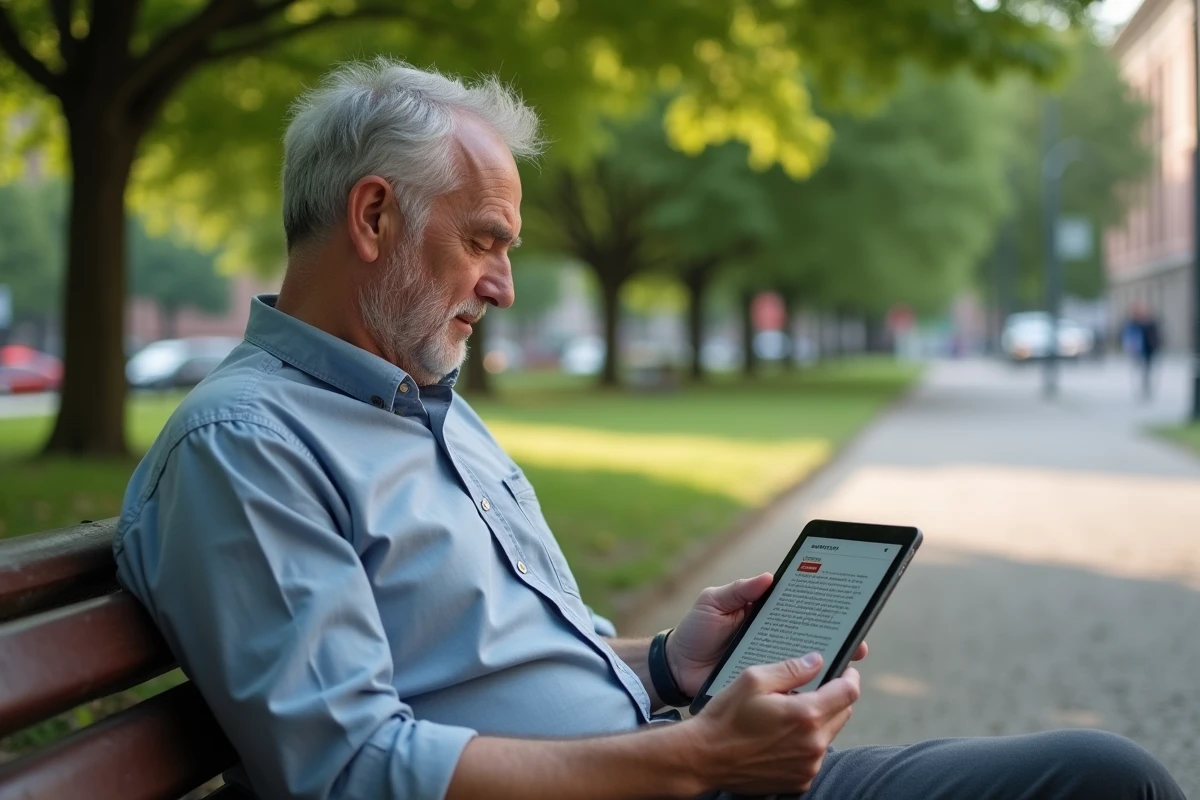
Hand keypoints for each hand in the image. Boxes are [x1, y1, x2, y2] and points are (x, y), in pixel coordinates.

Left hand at [667, 574, 867, 696]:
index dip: (824, 610)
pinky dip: (804, 690)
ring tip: (845, 669)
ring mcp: (772, 665)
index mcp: (766, 615)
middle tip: (857, 644)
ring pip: (805, 666)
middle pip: (812, 639)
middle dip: (837, 640)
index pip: (801, 609)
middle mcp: (775, 639)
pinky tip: (820, 694)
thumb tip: (769, 576)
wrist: (675, 668)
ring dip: (826, 668)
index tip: (847, 609)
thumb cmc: (695, 630)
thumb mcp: (713, 602)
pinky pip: (788, 688)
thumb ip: (739, 590)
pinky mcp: (764, 687)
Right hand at [683, 653, 860, 795]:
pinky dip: (806, 742)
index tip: (845, 671)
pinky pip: (815, 755)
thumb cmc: (725, 717)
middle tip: (811, 688)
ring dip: (819, 721)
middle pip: (843, 713)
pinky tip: (782, 735)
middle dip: (833, 697)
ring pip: (829, 734)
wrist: (704, 758)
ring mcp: (808, 766)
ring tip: (789, 713)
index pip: (848, 692)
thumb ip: (791, 669)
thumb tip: (817, 660)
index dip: (850, 677)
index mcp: (805, 714)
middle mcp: (813, 744)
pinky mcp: (800, 780)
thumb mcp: (753, 679)